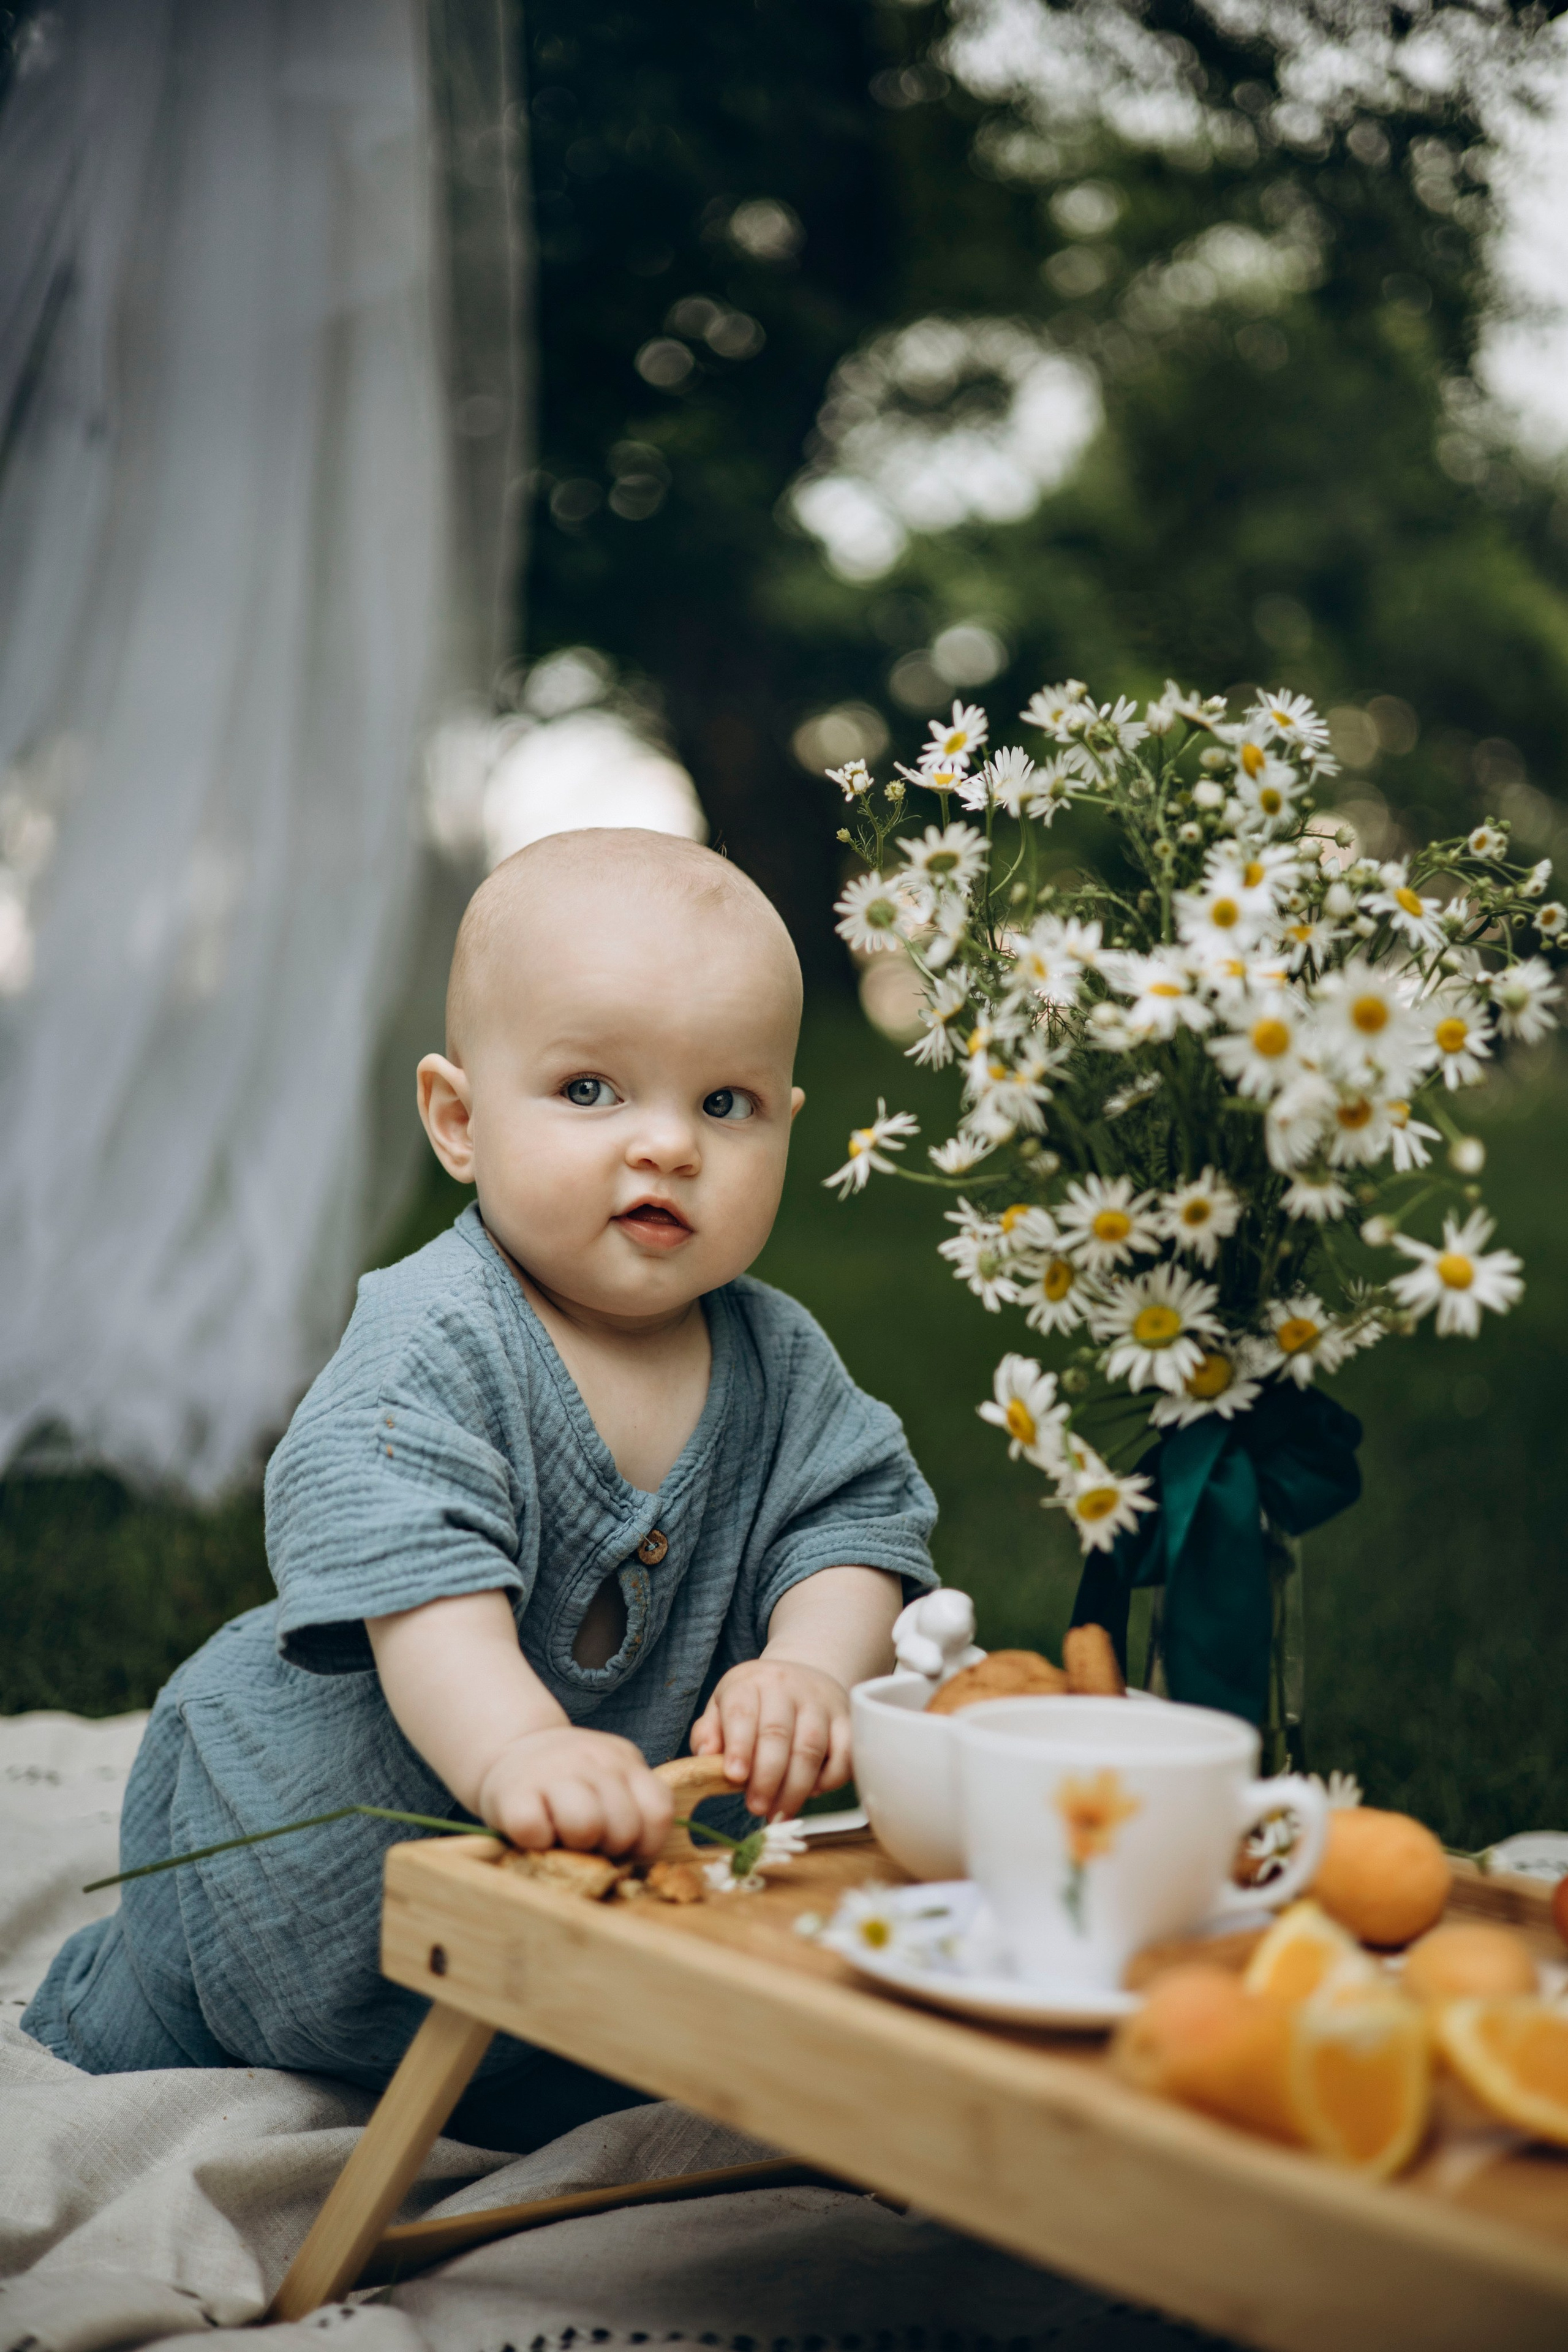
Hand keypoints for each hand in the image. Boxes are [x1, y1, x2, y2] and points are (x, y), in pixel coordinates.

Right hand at [476, 1725, 672, 1858]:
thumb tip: (635, 1864)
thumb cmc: (570, 1779)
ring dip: (575, 1844)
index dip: (646, 1842)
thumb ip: (631, 1809)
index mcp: (625, 1761)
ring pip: (585, 1826)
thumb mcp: (610, 1779)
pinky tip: (535, 1831)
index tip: (625, 1845)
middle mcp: (594, 1760)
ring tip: (563, 1835)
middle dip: (610, 1847)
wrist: (513, 1744)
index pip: (659, 1811)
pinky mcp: (513, 1791)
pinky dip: (535, 1842)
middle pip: (624, 1828)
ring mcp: (554, 1771)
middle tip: (589, 1840)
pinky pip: (534, 1830)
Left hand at [690, 1658, 851, 1819]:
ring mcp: (820, 1701)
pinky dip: (830, 1779)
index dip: (739, 1747)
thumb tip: (705, 1758)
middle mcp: (787, 1686)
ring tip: (780, 1811)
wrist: (802, 1674)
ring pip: (811, 1748)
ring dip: (795, 1787)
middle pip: (778, 1734)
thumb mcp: (722, 1707)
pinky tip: (812, 1792)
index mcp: (750, 1682)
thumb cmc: (755, 1702)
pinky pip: (845, 1753)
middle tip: (757, 1807)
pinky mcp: (847, 1717)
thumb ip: (708, 1733)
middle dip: (767, 1777)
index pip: (742, 1712)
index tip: (735, 1777)